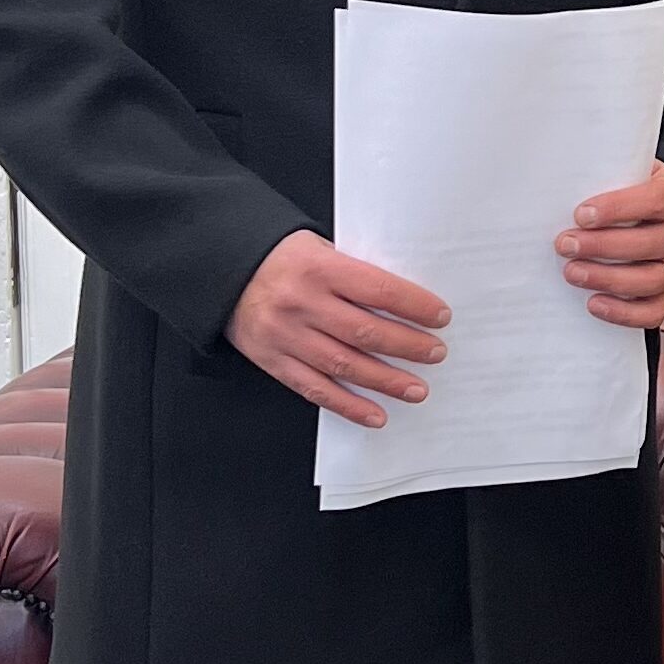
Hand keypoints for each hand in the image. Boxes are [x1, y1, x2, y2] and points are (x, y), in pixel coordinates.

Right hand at [226, 231, 450, 429]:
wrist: (224, 272)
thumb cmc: (280, 257)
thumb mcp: (319, 249)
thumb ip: (353, 273)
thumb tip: (404, 301)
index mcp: (319, 268)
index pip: (378, 289)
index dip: (413, 305)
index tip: (440, 317)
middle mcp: (303, 303)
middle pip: (365, 331)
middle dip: (407, 346)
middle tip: (436, 354)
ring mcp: (286, 336)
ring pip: (344, 365)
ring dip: (385, 380)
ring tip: (416, 389)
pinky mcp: (274, 361)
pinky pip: (316, 389)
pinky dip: (348, 405)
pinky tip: (375, 414)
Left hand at [556, 160, 663, 329]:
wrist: (659, 214)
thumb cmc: (636, 193)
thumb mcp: (629, 172)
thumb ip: (609, 175)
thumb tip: (564, 185)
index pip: (656, 200)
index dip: (618, 208)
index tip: (582, 214)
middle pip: (649, 244)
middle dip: (602, 246)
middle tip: (566, 244)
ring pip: (651, 280)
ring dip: (608, 279)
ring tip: (573, 273)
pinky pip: (653, 312)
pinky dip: (623, 313)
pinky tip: (595, 303)